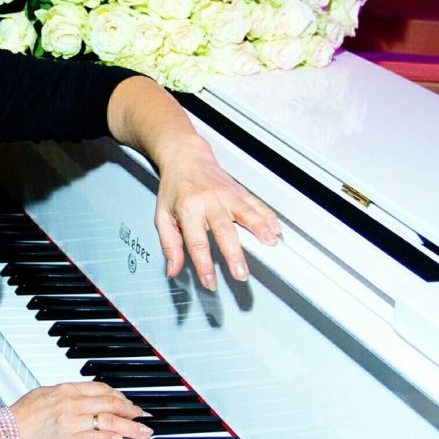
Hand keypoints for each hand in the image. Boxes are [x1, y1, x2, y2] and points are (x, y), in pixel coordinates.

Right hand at [9, 381, 151, 438]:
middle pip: (110, 403)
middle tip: (143, 415)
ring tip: (141, 431)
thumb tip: (79, 398)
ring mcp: (71, 421)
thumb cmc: (19, 417)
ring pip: (108, 419)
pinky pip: (95, 438)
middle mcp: (71, 402)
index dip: (119, 396)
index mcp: (66, 390)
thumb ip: (64, 396)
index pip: (100, 389)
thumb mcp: (44, 395)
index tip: (128, 402)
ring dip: (129, 425)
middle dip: (130, 410)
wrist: (4, 434)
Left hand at [155, 134, 279, 289]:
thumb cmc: (174, 187)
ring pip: (245, 212)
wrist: (185, 157)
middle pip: (223, 230)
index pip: (196, 242)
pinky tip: (275, 228)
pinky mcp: (239, 191)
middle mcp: (208, 201)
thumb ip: (169, 244)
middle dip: (233, 254)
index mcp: (188, 208)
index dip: (204, 264)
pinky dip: (268, 216)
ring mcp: (226, 195)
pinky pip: (256, 203)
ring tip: (269, 243)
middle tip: (241, 273)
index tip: (210, 281)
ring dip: (259, 228)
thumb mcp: (163, 215)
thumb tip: (172, 269)